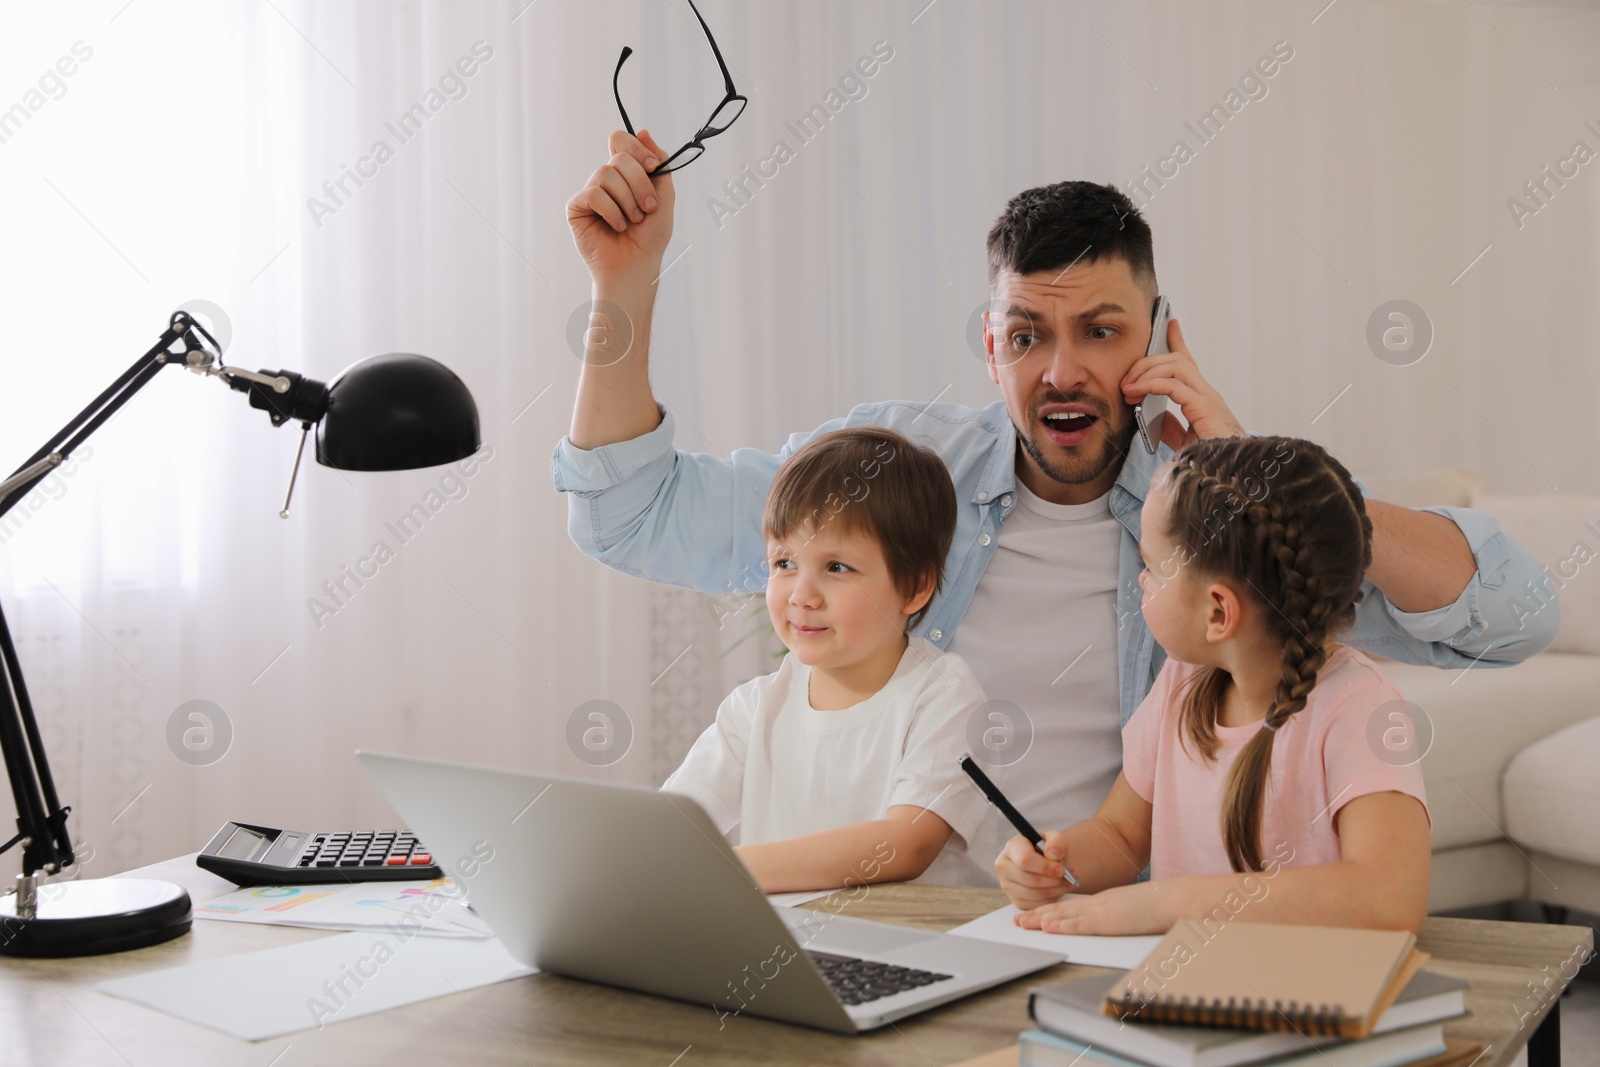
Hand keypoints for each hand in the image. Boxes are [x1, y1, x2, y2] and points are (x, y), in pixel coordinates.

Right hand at [566, 129, 675, 285]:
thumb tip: (642, 132)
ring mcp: (590, 192)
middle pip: (619, 157)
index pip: (622, 142)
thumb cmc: (650, 238)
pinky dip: (611, 210)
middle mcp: (607, 180)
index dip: (637, 148)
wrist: (635, 267)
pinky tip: (618, 226)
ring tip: (633, 221)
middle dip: (639, 182)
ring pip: (606, 173)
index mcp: (626, 175)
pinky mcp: (577, 207)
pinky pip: (593, 193)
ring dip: (627, 199)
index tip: (653, 166)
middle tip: (648, 207)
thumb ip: (659, 165)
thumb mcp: (664, 198)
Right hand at [995, 831, 1073, 909]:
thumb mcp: (1055, 839)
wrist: (1045, 861)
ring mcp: (1007, 885)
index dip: (1045, 867)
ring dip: (1054, 891)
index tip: (1061, 869)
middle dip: (1053, 881)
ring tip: (1067, 883)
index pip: (1025, 860)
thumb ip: (1057, 842)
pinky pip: (1034, 905)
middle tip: (1069, 878)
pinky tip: (1059, 890)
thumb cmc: (1048, 849)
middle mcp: (1004, 866)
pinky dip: (1050, 899)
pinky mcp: (1016, 900)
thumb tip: (1053, 855)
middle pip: (1029, 879)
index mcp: (1012, 847)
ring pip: (1032, 894)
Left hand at [1015, 881, 1171, 935]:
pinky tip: (1047, 926)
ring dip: (1041, 920)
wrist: (1172, 900)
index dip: (1052, 911)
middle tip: (1018, 920)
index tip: (1036, 915)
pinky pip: (1079, 924)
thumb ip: (1122, 916)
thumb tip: (1118, 923)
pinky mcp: (1108, 921)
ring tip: (1022, 923)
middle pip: (1062, 910)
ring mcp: (1102, 911)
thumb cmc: (1159, 907)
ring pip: (1064, 915)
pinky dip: (1061, 925)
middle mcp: (1098, 904)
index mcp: (1105, 902)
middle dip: (1038, 915)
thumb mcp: (1134, 910)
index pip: (1073, 907)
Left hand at [1120, 319, 1244, 450]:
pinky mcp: (1204, 407)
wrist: (1229, 472)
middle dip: (1146, 363)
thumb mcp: (1184, 439)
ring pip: (1175, 366)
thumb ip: (1170, 427)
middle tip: (1125, 379)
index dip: (1178, 341)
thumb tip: (1152, 418)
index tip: (1169, 324)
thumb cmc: (1211, 457)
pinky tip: (1136, 393)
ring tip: (1127, 388)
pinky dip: (1152, 385)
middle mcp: (1206, 392)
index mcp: (1202, 397)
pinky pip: (1174, 385)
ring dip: (1146, 373)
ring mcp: (1207, 398)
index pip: (1188, 362)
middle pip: (1175, 361)